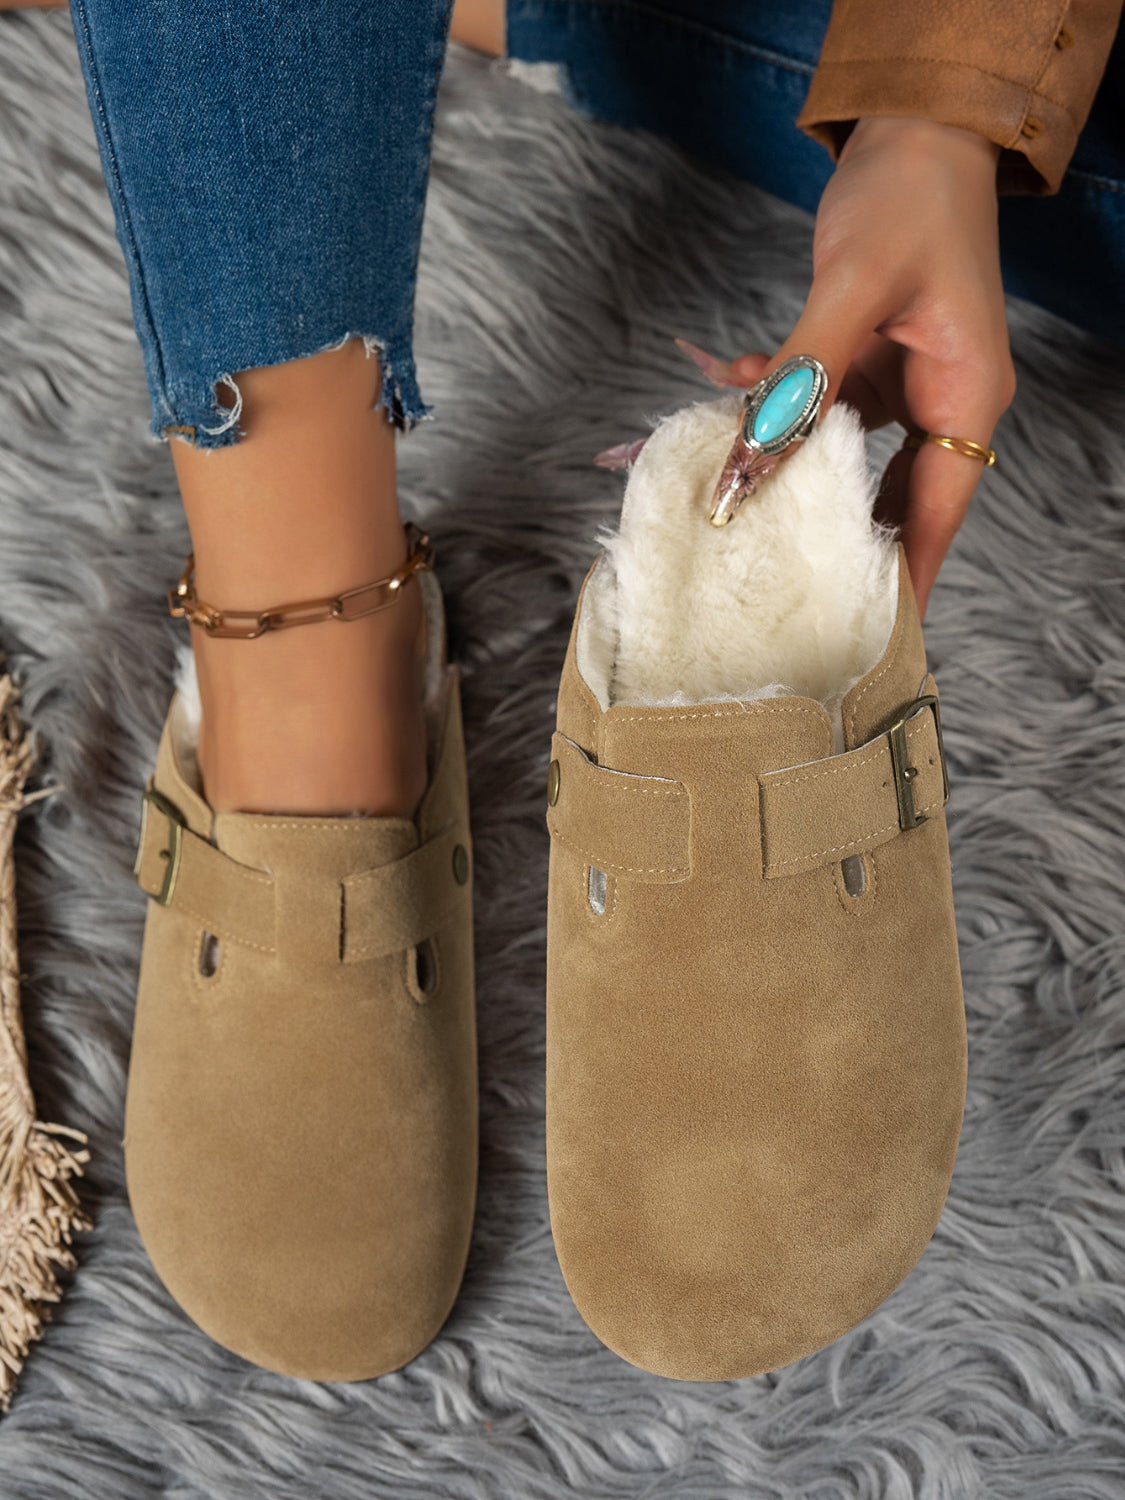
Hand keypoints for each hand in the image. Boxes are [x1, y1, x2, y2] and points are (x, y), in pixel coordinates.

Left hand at [729, 117, 1013, 616]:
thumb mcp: (855, 284)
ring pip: (843, 456)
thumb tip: (751, 459)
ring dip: (788, 467)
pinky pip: (818, 404)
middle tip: (784, 596)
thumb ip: (801, 376)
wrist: (916, 130)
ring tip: (735, 507)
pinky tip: (728, 387)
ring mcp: (904, 381)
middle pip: (893, 497)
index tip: (875, 635)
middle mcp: (941, 398)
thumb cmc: (910, 194)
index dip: (905, 574)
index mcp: (967, 393)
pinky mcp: (869, 359)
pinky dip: (774, 403)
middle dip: (836, 540)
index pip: (938, 510)